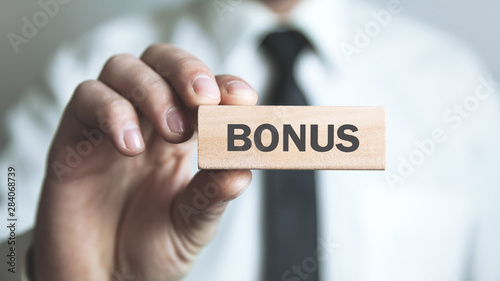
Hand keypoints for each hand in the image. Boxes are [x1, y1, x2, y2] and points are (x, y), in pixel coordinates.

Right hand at [34, 44, 257, 280]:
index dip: (224, 83)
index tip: (242, 99)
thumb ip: (213, 195)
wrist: (104, 279)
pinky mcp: (74, 138)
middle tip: (204, 100)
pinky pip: (87, 99)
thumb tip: (242, 170)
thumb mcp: (192, 224)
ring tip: (172, 132)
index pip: (204, 88)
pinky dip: (112, 111)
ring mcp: (110, 125)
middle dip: (187, 70)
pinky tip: (130, 145)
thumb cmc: (150, 249)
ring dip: (153, 90)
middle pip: (162, 60)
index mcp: (184, 136)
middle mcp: (148, 121)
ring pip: (123, 68)